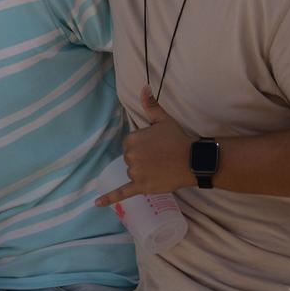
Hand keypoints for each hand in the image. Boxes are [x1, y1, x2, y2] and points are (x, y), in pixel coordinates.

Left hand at [94, 90, 194, 205]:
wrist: (193, 161)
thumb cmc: (178, 139)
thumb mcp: (163, 120)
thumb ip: (150, 105)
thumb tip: (143, 87)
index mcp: (131, 140)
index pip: (130, 144)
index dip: (143, 146)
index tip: (156, 146)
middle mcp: (130, 156)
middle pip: (130, 159)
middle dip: (143, 159)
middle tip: (161, 157)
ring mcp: (135, 172)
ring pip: (132, 173)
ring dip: (143, 172)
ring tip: (161, 168)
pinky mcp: (141, 187)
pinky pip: (122, 193)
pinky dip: (108, 198)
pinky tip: (96, 204)